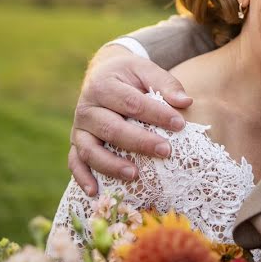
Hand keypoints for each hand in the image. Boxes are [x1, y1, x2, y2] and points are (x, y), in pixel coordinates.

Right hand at [68, 45, 192, 195]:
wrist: (103, 73)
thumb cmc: (129, 75)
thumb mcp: (145, 69)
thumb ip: (165, 83)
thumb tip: (185, 102)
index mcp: (103, 86)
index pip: (131, 103)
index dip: (157, 114)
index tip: (180, 124)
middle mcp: (86, 108)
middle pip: (111, 129)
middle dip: (139, 142)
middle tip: (166, 151)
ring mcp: (79, 128)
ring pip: (90, 149)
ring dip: (111, 165)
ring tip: (134, 175)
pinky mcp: (76, 142)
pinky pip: (75, 162)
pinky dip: (82, 177)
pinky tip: (95, 191)